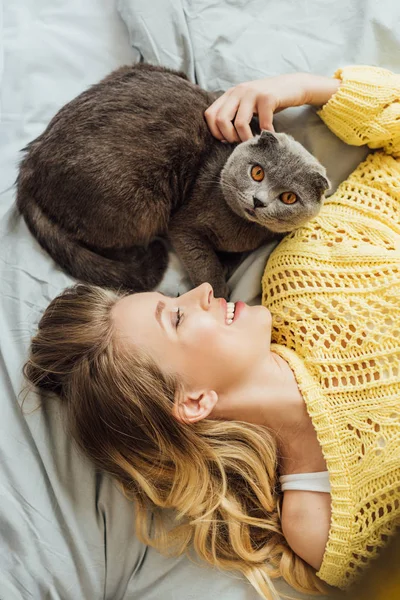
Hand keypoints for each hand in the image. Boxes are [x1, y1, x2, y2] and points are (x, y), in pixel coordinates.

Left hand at [205, 72, 339, 142]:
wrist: (294, 86)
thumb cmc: (268, 101)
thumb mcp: (247, 104)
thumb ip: (234, 114)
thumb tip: (223, 138)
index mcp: (230, 94)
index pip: (210, 115)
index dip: (215, 132)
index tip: (227, 140)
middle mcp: (238, 91)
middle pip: (220, 120)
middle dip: (229, 137)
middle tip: (239, 142)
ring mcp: (253, 93)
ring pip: (239, 124)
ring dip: (246, 138)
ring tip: (253, 141)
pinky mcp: (268, 97)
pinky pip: (262, 123)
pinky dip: (265, 134)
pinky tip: (269, 135)